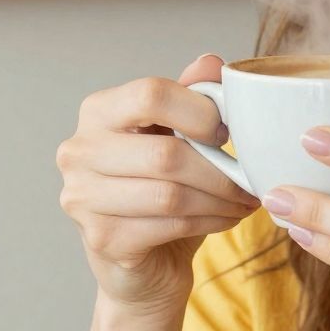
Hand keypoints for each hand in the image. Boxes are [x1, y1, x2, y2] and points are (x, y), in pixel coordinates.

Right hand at [56, 54, 259, 321]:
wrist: (144, 267)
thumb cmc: (162, 194)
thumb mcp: (176, 139)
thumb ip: (189, 99)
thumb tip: (211, 63)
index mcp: (97, 112)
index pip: (150, 93)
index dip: (199, 111)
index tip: (226, 134)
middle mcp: (78, 151)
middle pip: (165, 153)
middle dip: (220, 170)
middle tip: (250, 180)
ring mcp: (82, 198)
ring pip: (171, 194)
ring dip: (220, 199)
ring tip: (244, 201)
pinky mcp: (102, 239)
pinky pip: (170, 226)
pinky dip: (210, 222)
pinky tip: (226, 219)